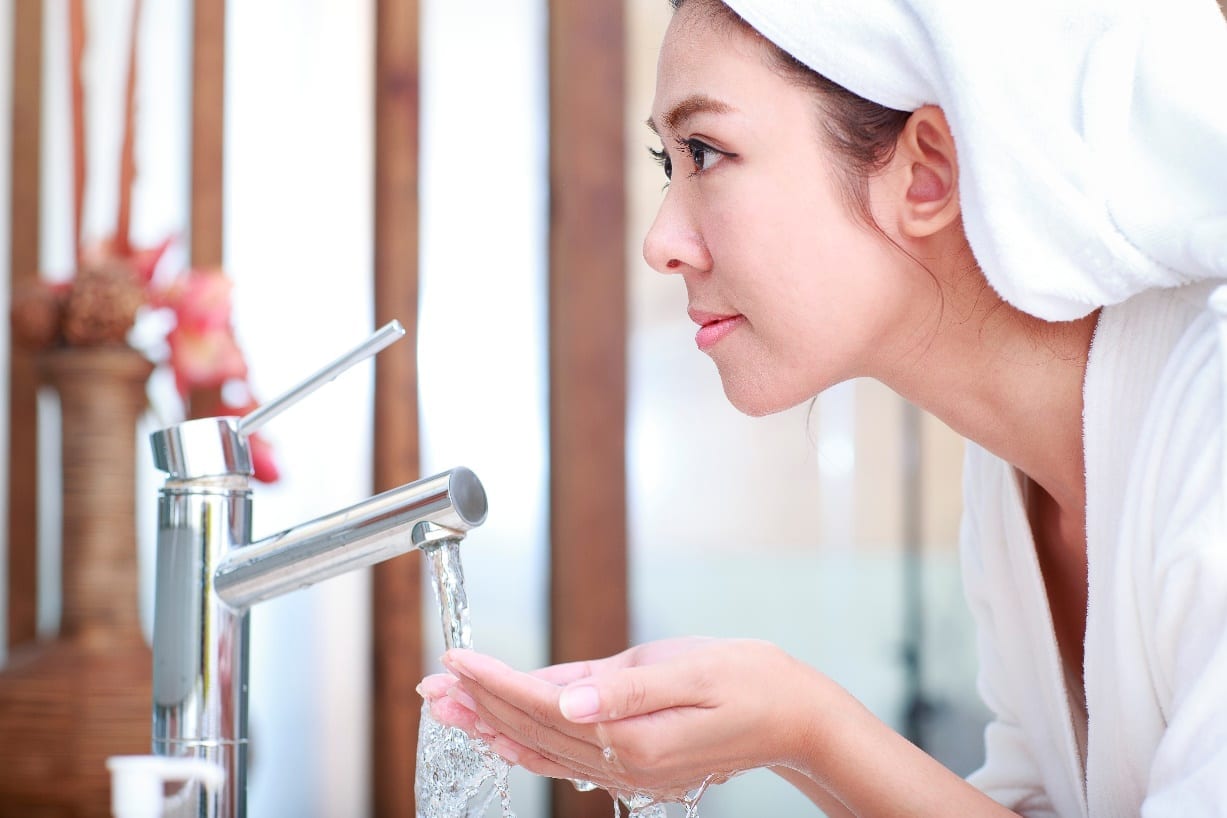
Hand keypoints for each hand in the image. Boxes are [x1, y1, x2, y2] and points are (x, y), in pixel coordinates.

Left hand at [422, 637, 822, 799]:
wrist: (796, 717)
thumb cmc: (751, 680)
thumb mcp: (692, 670)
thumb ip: (624, 688)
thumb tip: (566, 696)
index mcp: (636, 737)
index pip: (544, 706)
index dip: (495, 682)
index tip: (455, 660)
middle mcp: (627, 762)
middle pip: (534, 731)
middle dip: (478, 705)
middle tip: (431, 685)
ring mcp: (631, 769)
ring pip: (544, 748)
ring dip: (493, 726)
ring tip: (450, 708)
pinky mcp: (636, 765)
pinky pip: (567, 757)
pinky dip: (528, 743)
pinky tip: (505, 733)